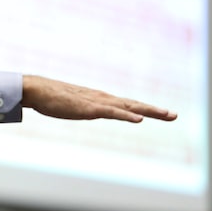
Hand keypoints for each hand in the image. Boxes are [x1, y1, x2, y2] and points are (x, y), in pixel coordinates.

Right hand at [22, 75, 177, 122]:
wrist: (37, 89)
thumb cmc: (51, 97)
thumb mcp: (71, 105)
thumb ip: (80, 108)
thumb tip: (82, 110)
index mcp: (99, 99)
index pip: (127, 105)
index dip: (145, 109)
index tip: (161, 113)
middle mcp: (102, 99)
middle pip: (133, 105)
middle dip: (154, 110)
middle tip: (174, 115)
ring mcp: (96, 103)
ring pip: (128, 107)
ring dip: (148, 111)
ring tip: (166, 114)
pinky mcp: (88, 108)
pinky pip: (112, 113)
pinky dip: (127, 116)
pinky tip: (139, 120)